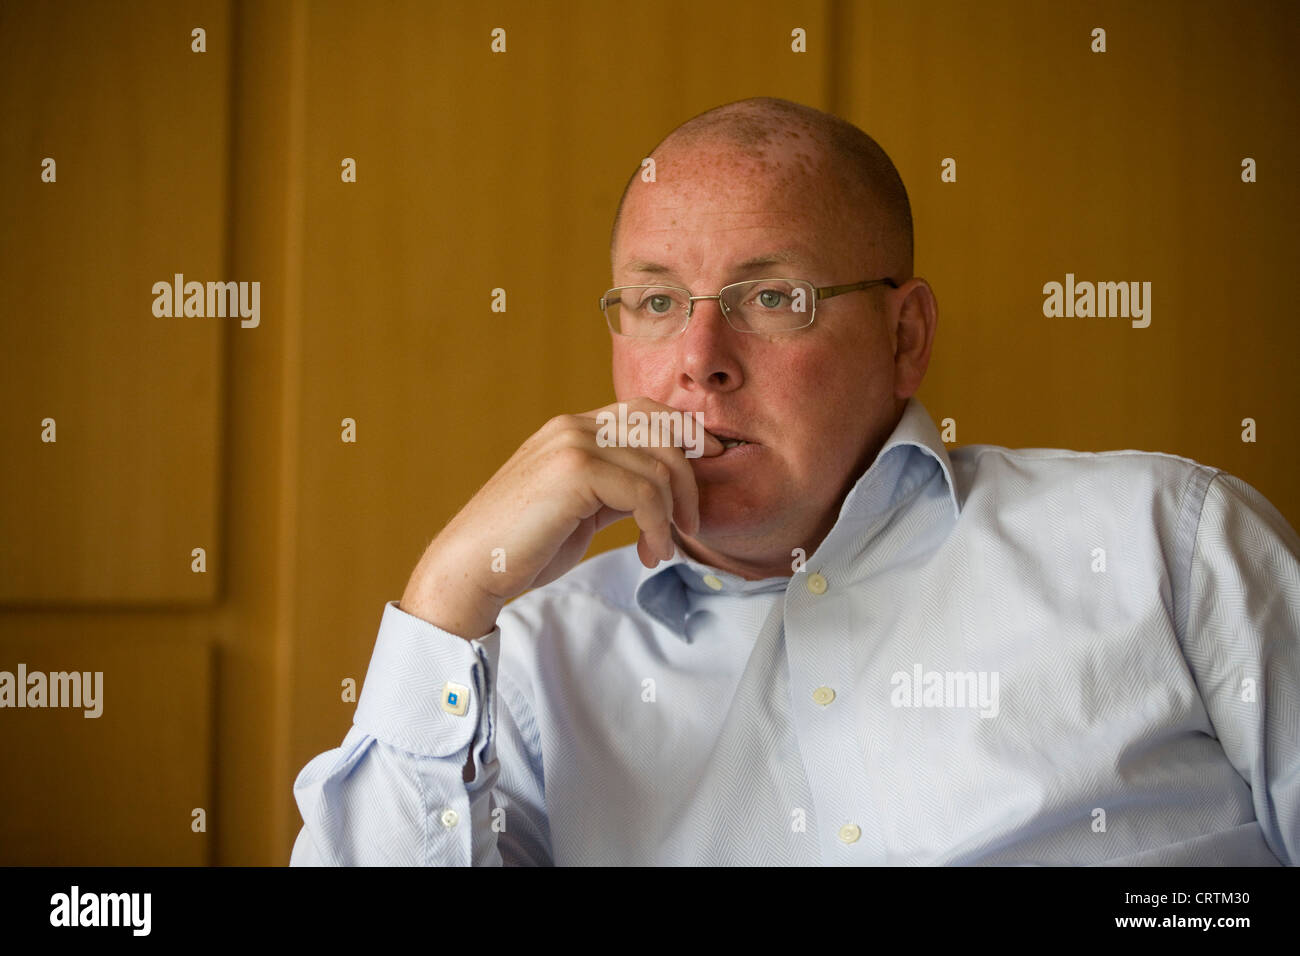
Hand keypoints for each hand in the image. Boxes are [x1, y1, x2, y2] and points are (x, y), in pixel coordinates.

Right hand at [399, 397, 722, 637]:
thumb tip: (662, 492)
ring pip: (660, 468)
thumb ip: (616, 490)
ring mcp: (572, 444)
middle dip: (690, 483)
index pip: (646, 410)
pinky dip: (658, 527)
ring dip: (672, 517)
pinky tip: (649, 552)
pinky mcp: (575, 471)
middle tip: (689, 527)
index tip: (712, 459)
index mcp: (571, 428)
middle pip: (663, 435)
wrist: (471, 568)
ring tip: (659, 550)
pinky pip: (645, 493)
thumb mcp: (580, 510)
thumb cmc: (523, 547)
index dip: (686, 430)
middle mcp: (573, 426)